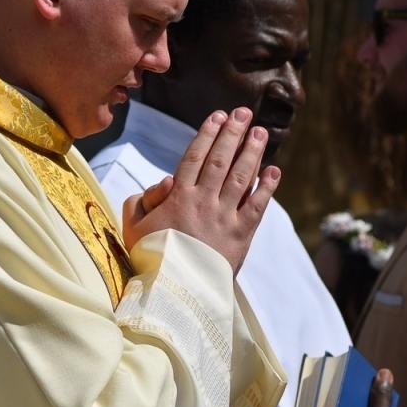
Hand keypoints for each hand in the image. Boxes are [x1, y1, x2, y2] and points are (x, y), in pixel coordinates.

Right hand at [119, 107, 279, 271]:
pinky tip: (274, 171)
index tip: (218, 116)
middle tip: (244, 113)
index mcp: (177, 197)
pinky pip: (258, 206)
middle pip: (221, 159)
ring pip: (241, 177)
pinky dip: (267, 187)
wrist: (175, 293)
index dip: (208, 134)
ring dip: (253, 152)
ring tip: (260, 133)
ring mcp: (224, 217)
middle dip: (233, 133)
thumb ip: (140, 201)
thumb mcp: (133, 229)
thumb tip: (165, 181)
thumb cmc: (150, 261)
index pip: (195, 157)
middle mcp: (203, 201)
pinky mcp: (241, 235)